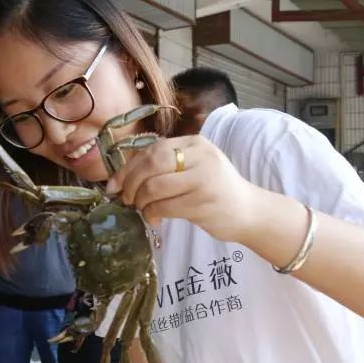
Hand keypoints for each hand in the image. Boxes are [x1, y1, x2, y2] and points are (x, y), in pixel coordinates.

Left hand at [106, 135, 253, 242]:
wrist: (249, 211)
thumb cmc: (215, 190)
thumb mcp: (194, 167)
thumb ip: (166, 165)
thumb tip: (122, 177)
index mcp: (195, 143)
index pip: (152, 150)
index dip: (128, 168)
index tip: (114, 184)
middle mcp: (200, 157)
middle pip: (151, 164)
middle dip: (130, 183)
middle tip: (125, 198)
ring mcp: (203, 179)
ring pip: (154, 187)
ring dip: (140, 202)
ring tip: (142, 209)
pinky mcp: (202, 203)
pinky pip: (163, 207)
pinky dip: (151, 214)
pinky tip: (154, 219)